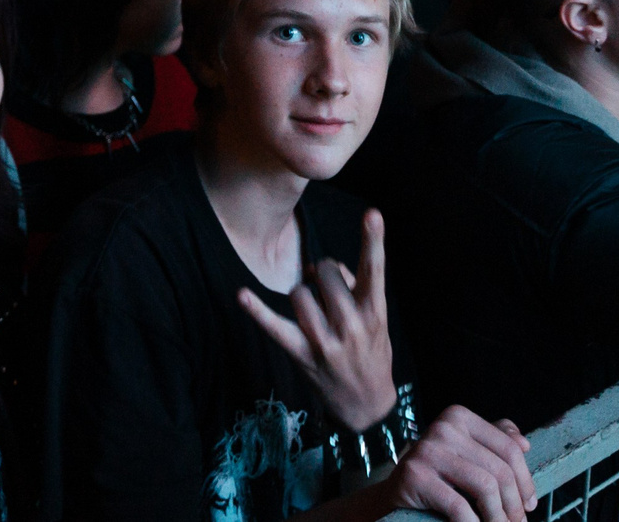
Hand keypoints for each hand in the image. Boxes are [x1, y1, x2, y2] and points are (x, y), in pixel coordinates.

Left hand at [238, 208, 399, 431]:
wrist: (367, 406)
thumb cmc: (372, 353)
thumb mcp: (377, 321)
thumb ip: (356, 288)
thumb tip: (323, 268)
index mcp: (375, 313)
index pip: (375, 269)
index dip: (373, 241)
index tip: (372, 213)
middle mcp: (352, 326)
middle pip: (328, 273)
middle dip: (325, 273)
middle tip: (329, 289)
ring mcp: (326, 342)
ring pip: (301, 292)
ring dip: (303, 294)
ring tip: (314, 311)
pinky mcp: (303, 355)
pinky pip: (276, 327)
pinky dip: (257, 311)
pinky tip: (241, 294)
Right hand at [375, 405, 534, 521]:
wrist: (395, 497)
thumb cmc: (438, 479)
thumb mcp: (467, 455)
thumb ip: (495, 443)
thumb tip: (524, 443)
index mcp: (458, 416)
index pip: (508, 448)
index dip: (525, 481)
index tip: (529, 505)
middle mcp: (443, 426)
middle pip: (499, 470)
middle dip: (514, 505)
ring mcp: (427, 449)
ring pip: (485, 487)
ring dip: (498, 518)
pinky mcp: (415, 475)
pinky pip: (459, 507)